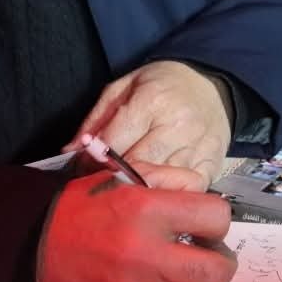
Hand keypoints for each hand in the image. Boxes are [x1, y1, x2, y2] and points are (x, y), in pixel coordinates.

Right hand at [36, 167, 236, 281]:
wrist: (36, 244)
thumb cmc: (81, 205)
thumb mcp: (122, 177)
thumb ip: (168, 179)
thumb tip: (202, 193)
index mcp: (145, 210)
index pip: (215, 217)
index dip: (217, 215)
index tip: (206, 216)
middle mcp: (146, 252)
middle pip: (216, 269)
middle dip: (223, 258)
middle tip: (210, 248)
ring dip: (205, 280)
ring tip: (192, 264)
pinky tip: (167, 276)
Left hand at [71, 60, 231, 182]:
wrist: (211, 85)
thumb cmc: (162, 86)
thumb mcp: (124, 88)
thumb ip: (96, 119)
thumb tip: (69, 151)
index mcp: (152, 101)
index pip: (113, 143)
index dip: (92, 160)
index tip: (83, 168)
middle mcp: (177, 125)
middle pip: (135, 167)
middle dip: (112, 177)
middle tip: (101, 182)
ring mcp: (198, 147)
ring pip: (159, 183)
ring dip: (138, 191)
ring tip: (125, 190)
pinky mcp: (212, 165)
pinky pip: (187, 192)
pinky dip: (167, 197)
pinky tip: (155, 195)